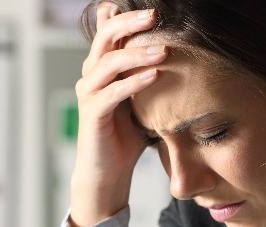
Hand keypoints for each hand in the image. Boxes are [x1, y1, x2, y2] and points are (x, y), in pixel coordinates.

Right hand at [69, 4, 167, 226]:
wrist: (109, 171)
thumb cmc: (128, 134)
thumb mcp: (142, 97)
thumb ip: (150, 71)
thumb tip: (176, 50)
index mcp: (103, 66)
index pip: (110, 30)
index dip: (126, 15)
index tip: (155, 8)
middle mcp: (92, 74)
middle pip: (105, 37)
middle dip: (130, 22)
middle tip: (156, 14)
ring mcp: (89, 93)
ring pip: (108, 62)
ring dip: (136, 53)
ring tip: (163, 50)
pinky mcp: (92, 114)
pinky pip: (112, 92)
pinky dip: (133, 81)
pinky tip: (155, 75)